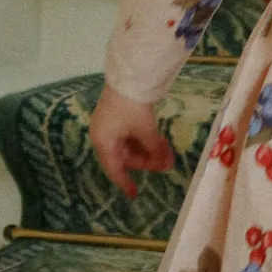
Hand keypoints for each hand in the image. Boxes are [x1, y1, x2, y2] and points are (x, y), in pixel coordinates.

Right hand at [89, 83, 174, 197]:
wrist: (129, 76)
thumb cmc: (132, 107)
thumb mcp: (145, 130)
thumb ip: (154, 149)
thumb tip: (166, 165)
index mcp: (103, 142)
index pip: (114, 169)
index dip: (125, 182)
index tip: (134, 194)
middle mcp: (103, 135)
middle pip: (126, 156)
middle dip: (147, 161)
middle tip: (166, 164)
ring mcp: (111, 123)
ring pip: (131, 144)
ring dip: (149, 149)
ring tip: (168, 153)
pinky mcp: (119, 114)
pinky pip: (132, 133)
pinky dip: (145, 138)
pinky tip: (161, 141)